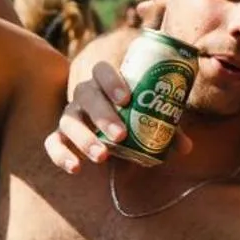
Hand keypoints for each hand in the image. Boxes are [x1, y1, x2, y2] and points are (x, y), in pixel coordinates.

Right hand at [42, 61, 192, 171]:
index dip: (112, 81)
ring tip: (103, 156)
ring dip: (84, 138)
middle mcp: (85, 94)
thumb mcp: (150, 120)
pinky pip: (52, 142)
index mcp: (106, 82)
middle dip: (103, 115)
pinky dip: (61, 155)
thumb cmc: (134, 118)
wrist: (109, 130)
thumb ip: (167, 129)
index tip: (127, 98)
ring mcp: (70, 114)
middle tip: (120, 134)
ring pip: (69, 120)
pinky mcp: (60, 135)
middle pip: (86, 94)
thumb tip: (186, 147)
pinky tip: (75, 168)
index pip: (102, 70)